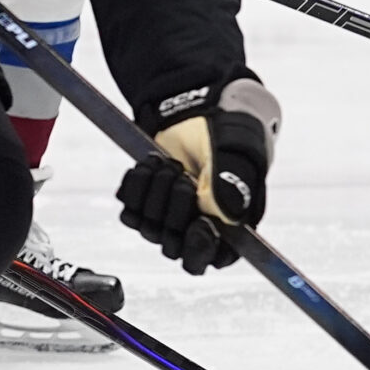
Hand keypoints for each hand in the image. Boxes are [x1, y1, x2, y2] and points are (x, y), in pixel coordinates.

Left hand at [115, 79, 279, 274]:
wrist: (199, 110)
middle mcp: (197, 228)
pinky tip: (151, 164)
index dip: (201, 247)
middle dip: (176, 210)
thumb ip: (234, 186)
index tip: (201, 222)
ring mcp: (168, 218)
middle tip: (183, 177)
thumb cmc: (229, 134)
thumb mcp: (240, 155)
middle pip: (174, 247)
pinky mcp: (143, 203)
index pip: (211, 258)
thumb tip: (223, 212)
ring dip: (156, 192)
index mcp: (230, 227)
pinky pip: (129, 210)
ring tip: (169, 164)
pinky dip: (138, 184)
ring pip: (149, 229)